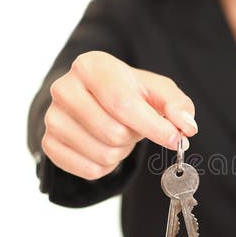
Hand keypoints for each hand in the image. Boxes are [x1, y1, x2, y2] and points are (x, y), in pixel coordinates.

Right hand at [41, 50, 197, 179]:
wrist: (95, 99)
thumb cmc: (130, 92)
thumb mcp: (158, 90)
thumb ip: (178, 105)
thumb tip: (187, 127)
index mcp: (91, 66)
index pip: (123, 104)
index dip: (152, 126)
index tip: (175, 139)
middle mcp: (64, 88)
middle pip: (113, 133)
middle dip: (133, 136)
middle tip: (133, 126)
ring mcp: (52, 117)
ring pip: (102, 154)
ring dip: (121, 152)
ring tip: (118, 133)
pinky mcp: (49, 144)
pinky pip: (89, 170)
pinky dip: (106, 166)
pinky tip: (104, 146)